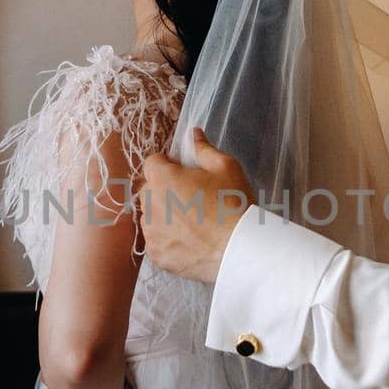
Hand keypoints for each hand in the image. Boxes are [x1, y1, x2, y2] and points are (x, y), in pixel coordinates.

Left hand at [139, 127, 253, 282]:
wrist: (239, 248)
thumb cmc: (233, 204)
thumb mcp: (225, 167)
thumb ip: (203, 149)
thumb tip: (192, 133)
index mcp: (161, 179)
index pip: (152, 162)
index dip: (168, 165)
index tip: (185, 174)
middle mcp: (148, 205)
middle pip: (149, 190)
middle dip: (164, 190)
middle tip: (192, 198)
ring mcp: (151, 233)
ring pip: (151, 217)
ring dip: (164, 215)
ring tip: (192, 223)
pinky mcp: (156, 255)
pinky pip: (156, 241)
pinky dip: (168, 240)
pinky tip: (189, 240)